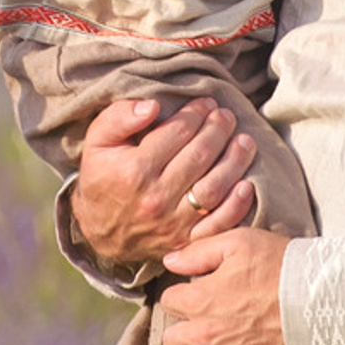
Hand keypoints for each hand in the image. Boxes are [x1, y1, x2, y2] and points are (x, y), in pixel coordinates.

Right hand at [69, 96, 255, 269]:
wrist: (99, 230)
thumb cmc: (103, 177)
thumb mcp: (97, 142)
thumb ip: (118, 118)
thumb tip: (152, 106)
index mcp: (135, 171)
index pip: (178, 133)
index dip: (196, 113)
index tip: (206, 103)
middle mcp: (156, 198)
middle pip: (200, 156)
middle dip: (218, 130)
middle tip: (226, 116)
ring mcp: (173, 223)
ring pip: (214, 187)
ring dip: (235, 161)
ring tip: (244, 141)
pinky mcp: (185, 241)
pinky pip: (218, 224)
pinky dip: (237, 205)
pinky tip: (246, 183)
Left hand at [159, 227, 291, 344]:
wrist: (320, 302)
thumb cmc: (280, 266)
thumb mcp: (238, 242)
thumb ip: (198, 251)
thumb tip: (169, 260)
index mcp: (199, 300)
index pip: (169, 301)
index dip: (184, 296)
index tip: (201, 295)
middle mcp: (204, 336)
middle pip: (171, 340)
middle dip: (184, 331)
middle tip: (205, 325)